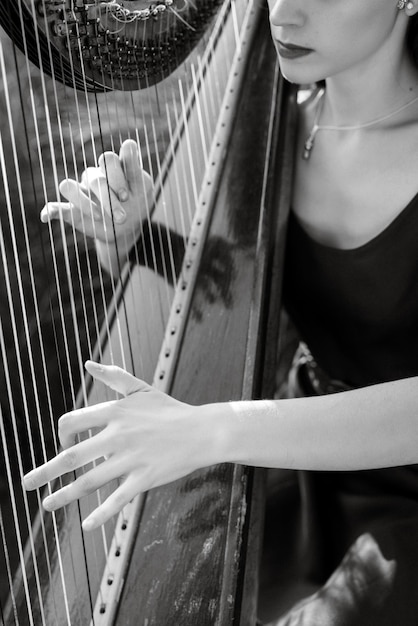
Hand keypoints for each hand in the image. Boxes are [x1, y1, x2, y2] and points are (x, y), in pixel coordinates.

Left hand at [23, 361, 218, 530]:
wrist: (203, 430)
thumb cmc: (170, 409)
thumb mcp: (141, 389)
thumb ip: (114, 376)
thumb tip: (88, 364)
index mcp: (116, 411)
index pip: (73, 422)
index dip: (61, 434)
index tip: (63, 445)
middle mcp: (120, 435)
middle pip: (73, 454)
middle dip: (46, 470)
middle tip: (26, 483)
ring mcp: (132, 458)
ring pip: (91, 480)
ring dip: (64, 494)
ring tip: (46, 504)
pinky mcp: (146, 478)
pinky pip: (118, 499)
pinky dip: (102, 513)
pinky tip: (86, 524)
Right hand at [41, 139, 152, 248]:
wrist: (129, 229)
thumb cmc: (137, 205)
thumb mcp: (143, 188)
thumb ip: (135, 167)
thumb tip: (128, 141)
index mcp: (110, 168)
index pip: (108, 160)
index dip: (116, 176)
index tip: (126, 195)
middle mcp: (94, 176)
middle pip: (94, 178)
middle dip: (109, 199)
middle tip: (122, 217)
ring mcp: (81, 192)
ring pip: (68, 187)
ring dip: (84, 203)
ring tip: (99, 217)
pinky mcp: (71, 210)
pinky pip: (54, 206)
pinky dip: (49, 210)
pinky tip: (46, 217)